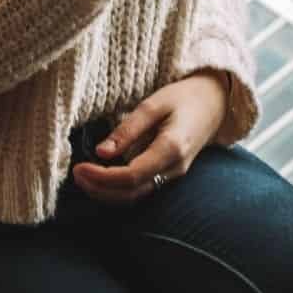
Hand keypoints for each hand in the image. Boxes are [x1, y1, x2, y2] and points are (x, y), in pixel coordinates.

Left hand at [71, 72, 228, 205]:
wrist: (216, 102)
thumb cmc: (185, 97)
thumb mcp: (154, 104)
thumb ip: (128, 129)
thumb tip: (101, 152)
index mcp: (171, 149)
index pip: (131, 176)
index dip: (102, 177)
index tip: (79, 167)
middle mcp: (174, 169)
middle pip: (131, 193)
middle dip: (99, 189)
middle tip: (76, 173)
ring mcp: (173, 175)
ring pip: (135, 196)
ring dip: (107, 192)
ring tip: (83, 176)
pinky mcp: (169, 174)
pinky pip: (141, 189)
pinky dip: (119, 188)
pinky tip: (102, 176)